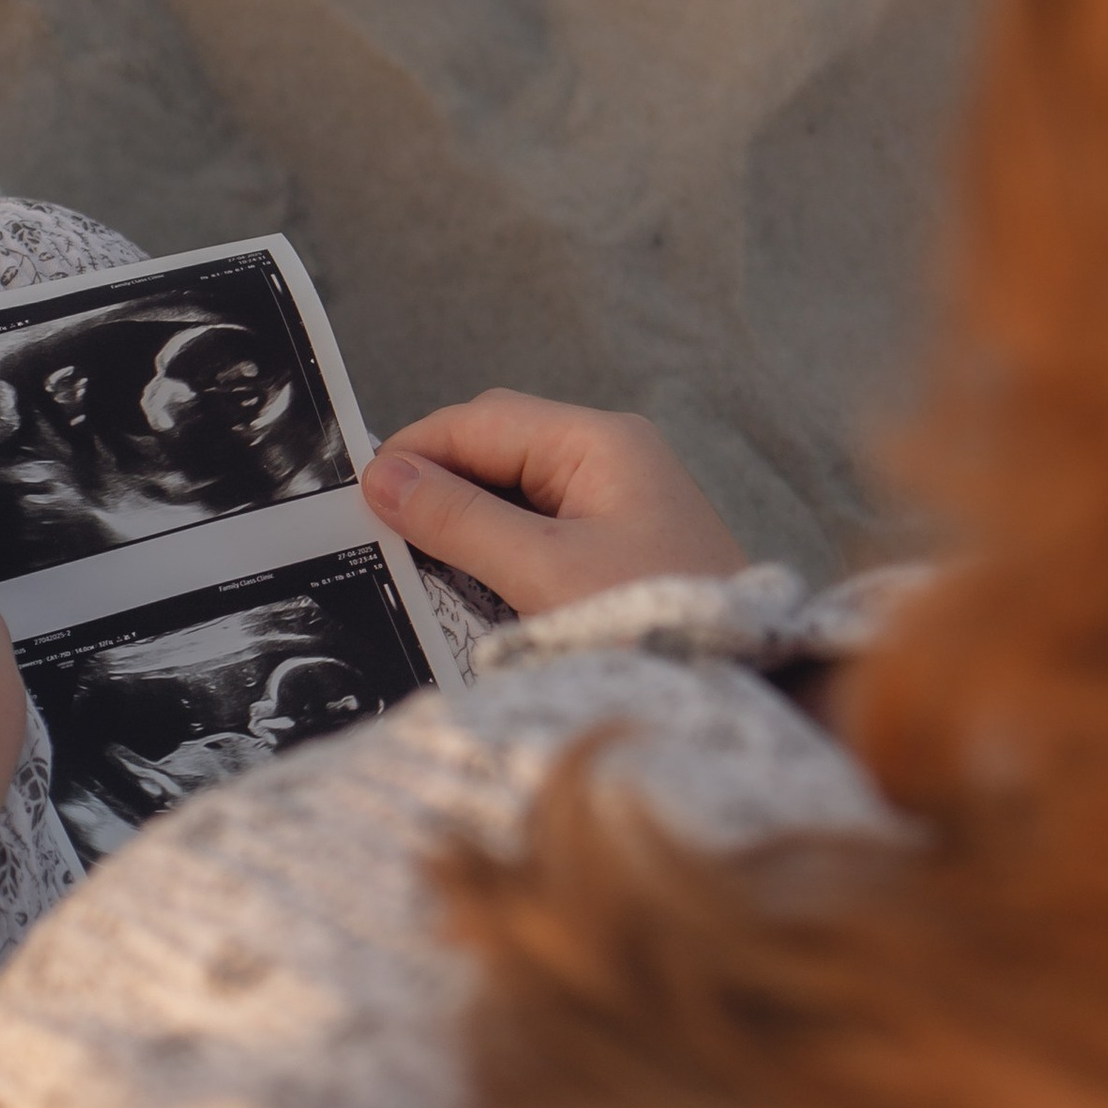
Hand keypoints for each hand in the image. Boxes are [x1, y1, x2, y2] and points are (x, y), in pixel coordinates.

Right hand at [362, 389, 744, 617]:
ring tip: (420, 562)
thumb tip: (384, 478)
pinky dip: (497, 546)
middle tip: (383, 534)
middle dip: (438, 483)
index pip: (480, 421)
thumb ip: (457, 520)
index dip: (416, 453)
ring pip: (512, 489)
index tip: (362, 499)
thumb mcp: (542, 571)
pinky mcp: (617, 544)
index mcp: (599, 442)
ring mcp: (616, 501)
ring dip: (465, 520)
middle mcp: (610, 457)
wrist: (745, 687)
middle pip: (495, 446)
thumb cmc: (654, 623)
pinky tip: (470, 580)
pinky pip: (537, 526)